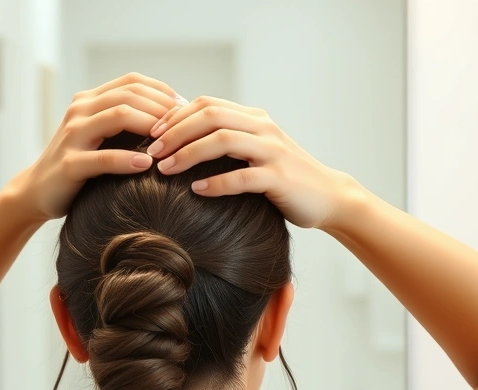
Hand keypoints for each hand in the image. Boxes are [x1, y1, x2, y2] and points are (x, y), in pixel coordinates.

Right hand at [15, 73, 179, 221]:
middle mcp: (80, 111)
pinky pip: (103, 157)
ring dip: (150, 125)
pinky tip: (147, 164)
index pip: (132, 82)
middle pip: (129, 95)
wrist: (37, 191)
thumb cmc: (81, 166)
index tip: (186, 109)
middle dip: (162, 108)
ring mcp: (73, 135)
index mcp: (89, 101)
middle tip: (187, 125)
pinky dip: (128, 159)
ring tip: (172, 140)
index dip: (163, 91)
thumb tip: (173, 118)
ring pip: (118, 115)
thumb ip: (125, 123)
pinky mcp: (70, 164)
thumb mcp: (102, 137)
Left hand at [146, 96, 359, 228]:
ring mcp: (272, 151)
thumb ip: (226, 141)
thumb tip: (180, 141)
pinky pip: (243, 177)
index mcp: (253, 118)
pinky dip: (217, 182)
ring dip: (189, 153)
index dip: (174, 116)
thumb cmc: (282, 178)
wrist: (328, 196)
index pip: (206, 104)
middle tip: (151, 151)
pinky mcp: (279, 178)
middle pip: (210, 116)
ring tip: (166, 169)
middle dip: (175, 132)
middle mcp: (262, 128)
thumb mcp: (254, 152)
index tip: (150, 133)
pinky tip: (196, 191)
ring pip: (223, 140)